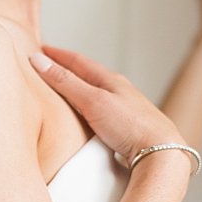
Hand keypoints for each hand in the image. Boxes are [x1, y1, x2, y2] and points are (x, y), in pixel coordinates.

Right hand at [30, 46, 182, 164]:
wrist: (162, 152)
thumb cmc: (131, 126)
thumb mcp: (93, 101)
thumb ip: (66, 82)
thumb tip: (39, 60)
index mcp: (111, 80)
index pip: (80, 61)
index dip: (59, 55)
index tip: (42, 49)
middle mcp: (120, 91)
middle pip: (89, 74)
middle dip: (69, 69)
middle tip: (51, 64)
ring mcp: (126, 109)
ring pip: (98, 92)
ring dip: (80, 87)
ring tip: (66, 88)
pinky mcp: (128, 127)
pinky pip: (103, 110)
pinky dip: (89, 106)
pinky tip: (87, 114)